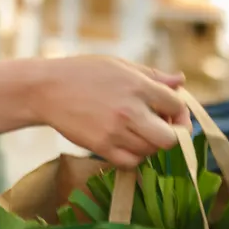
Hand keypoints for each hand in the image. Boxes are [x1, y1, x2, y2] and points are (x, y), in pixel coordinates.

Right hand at [30, 56, 189, 167]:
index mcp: (138, 86)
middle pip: (169, 138)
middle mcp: (130, 110)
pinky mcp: (100, 147)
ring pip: (149, 151)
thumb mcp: (120, 66)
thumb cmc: (84, 73)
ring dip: (150, 145)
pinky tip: (126, 144)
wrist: (47, 90)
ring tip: (138, 133)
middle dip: (171, 135)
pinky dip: (133, 157)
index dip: (179, 112)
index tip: (172, 114)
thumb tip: (180, 82)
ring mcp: (115, 131)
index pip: (176, 105)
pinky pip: (129, 162)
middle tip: (162, 129)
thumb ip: (153, 76)